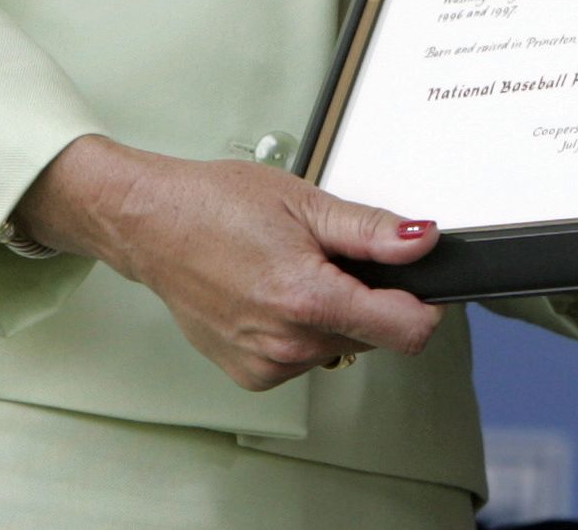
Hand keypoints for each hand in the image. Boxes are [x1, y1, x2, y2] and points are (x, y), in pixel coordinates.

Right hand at [15, 135, 442, 389]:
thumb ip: (372, 230)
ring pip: (340, 346)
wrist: (154, 225)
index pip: (404, 331)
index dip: (424, 305)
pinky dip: (305, 328)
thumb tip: (422, 241)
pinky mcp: (251, 375)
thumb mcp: (306, 203)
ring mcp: (266, 365)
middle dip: (371, 298)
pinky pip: (306, 355)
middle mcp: (287, 344)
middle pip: (374, 336)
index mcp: (306, 299)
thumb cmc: (217, 206)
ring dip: (337, 312)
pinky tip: (277, 291)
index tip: (420, 283)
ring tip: (297, 267)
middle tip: (334, 254)